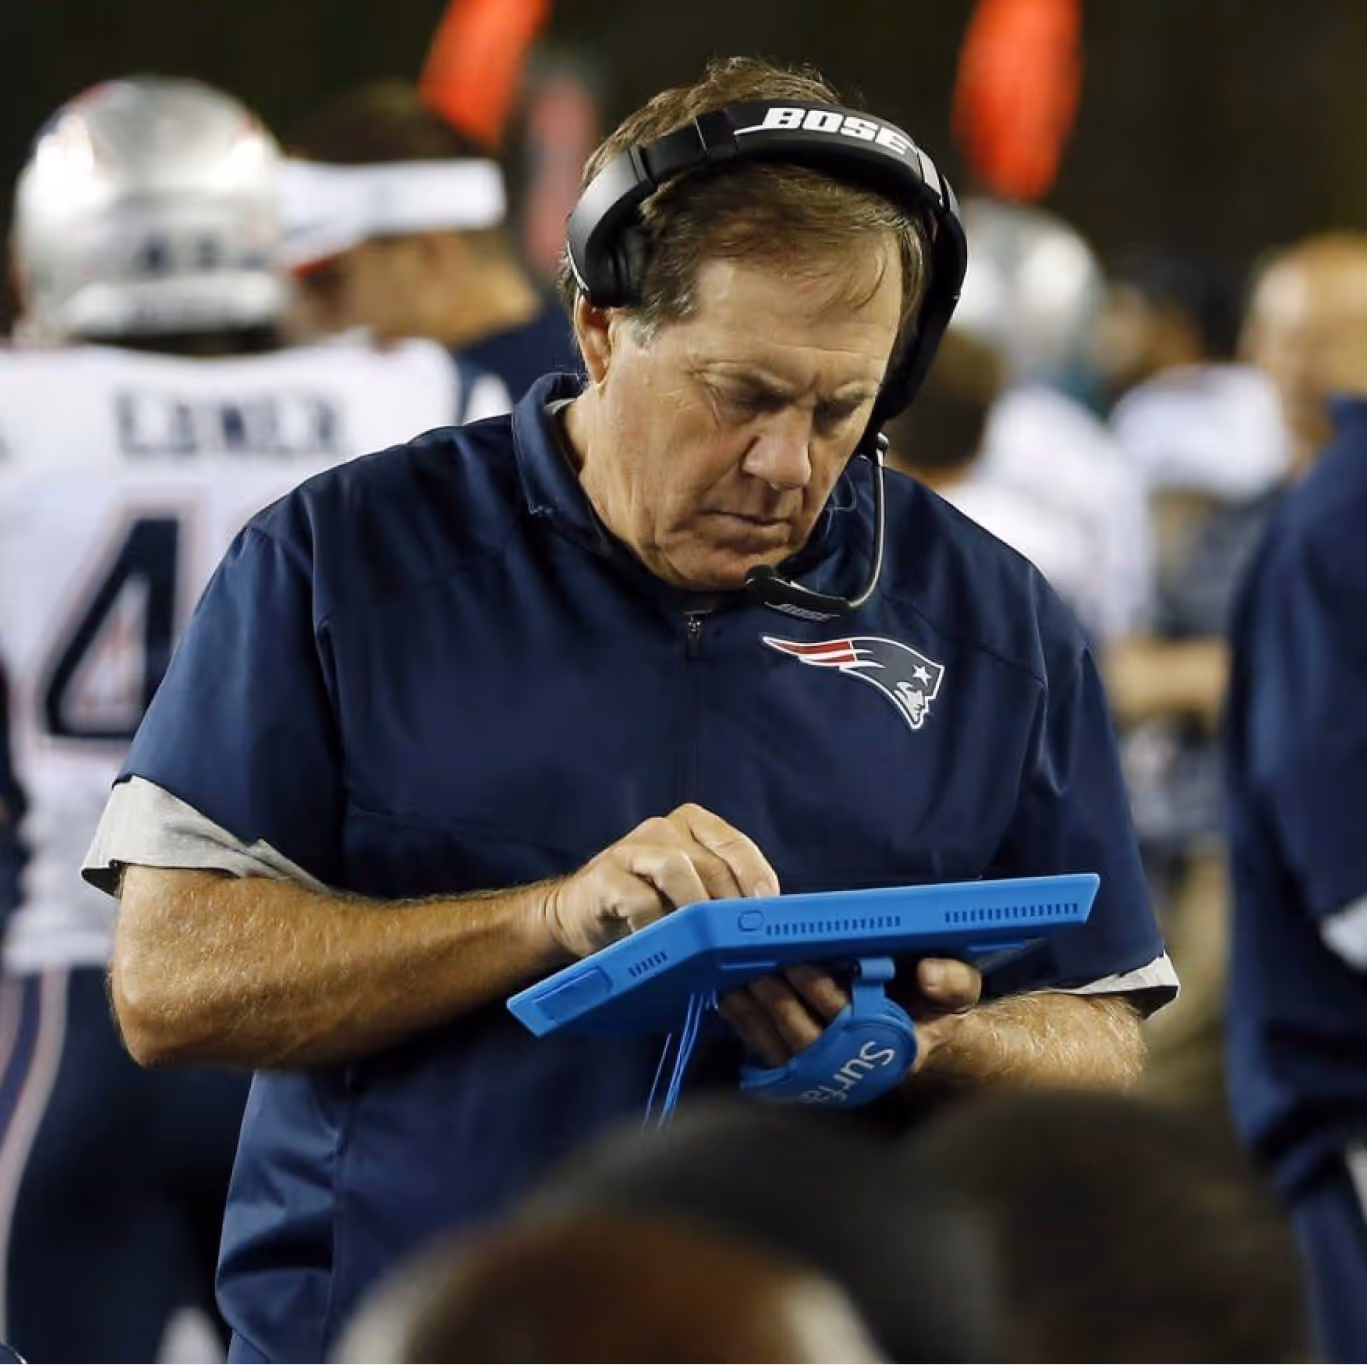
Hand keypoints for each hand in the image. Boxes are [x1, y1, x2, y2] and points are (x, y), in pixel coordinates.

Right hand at [543, 803, 778, 958]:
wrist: (577, 913)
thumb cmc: (644, 905)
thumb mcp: (688, 894)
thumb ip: (720, 894)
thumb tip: (765, 922)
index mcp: (692, 825)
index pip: (734, 843)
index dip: (755, 875)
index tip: (768, 906)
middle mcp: (663, 828)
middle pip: (710, 863)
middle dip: (729, 905)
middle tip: (738, 940)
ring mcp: (631, 849)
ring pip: (677, 870)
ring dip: (695, 909)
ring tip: (704, 942)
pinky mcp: (605, 876)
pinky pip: (640, 899)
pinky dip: (657, 925)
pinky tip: (663, 945)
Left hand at [720, 957, 981, 1072]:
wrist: (925, 1044)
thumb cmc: (935, 1009)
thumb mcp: (958, 991)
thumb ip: (951, 981)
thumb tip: (928, 974)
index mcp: (897, 1049)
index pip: (853, 1023)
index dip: (823, 994)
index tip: (799, 964)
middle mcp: (858, 1072)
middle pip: (809, 1040)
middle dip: (780, 1004)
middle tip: (757, 969)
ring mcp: (827, 1080)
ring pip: (782, 1054)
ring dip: (756, 1019)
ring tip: (736, 983)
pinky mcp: (803, 1079)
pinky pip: (767, 1060)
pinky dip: (747, 1030)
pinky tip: (731, 1002)